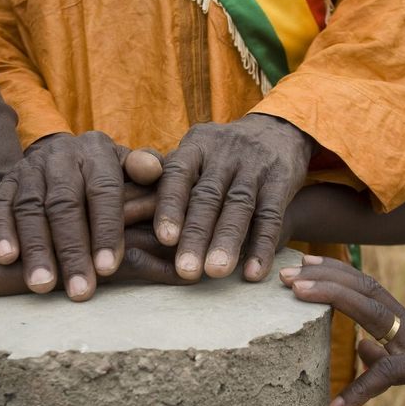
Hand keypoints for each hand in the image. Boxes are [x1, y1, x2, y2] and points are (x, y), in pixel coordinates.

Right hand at [0, 132, 162, 300]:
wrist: (62, 156)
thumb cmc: (108, 175)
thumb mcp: (130, 168)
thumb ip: (145, 170)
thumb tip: (153, 172)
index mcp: (97, 152)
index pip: (104, 191)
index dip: (106, 230)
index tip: (107, 268)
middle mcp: (62, 156)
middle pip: (65, 204)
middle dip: (72, 250)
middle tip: (79, 290)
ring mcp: (30, 169)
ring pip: (31, 208)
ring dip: (37, 249)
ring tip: (43, 285)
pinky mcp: (5, 182)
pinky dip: (1, 231)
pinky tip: (5, 258)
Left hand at [155, 113, 314, 281]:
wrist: (276, 132)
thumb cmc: (218, 155)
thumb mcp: (194, 153)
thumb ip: (163, 178)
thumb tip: (123, 211)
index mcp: (196, 146)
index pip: (179, 173)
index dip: (171, 205)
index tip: (164, 237)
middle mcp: (224, 153)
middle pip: (209, 195)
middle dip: (197, 234)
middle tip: (186, 270)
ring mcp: (254, 167)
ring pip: (240, 206)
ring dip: (227, 241)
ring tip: (216, 273)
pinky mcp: (281, 182)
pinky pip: (271, 217)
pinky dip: (262, 246)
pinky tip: (253, 273)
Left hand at [279, 256, 404, 405]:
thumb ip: (389, 353)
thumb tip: (361, 348)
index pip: (365, 287)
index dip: (332, 273)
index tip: (302, 264)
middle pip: (361, 287)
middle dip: (320, 275)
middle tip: (283, 271)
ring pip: (371, 311)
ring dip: (330, 300)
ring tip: (294, 296)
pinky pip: (390, 376)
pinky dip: (361, 390)